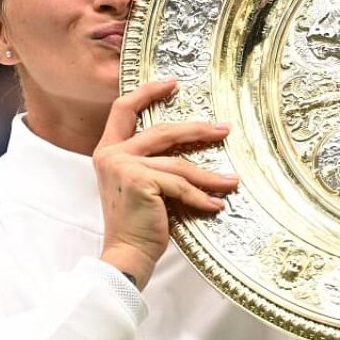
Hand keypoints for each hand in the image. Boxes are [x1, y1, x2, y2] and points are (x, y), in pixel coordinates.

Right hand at [93, 79, 238, 289]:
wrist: (126, 255)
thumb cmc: (137, 224)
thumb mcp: (138, 185)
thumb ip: (150, 162)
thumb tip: (189, 144)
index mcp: (108, 151)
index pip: (123, 109)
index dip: (148, 92)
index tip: (173, 83)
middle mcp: (112, 155)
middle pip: (162, 131)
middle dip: (197, 130)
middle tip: (223, 129)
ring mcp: (124, 166)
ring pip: (178, 162)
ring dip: (209, 174)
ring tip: (232, 181)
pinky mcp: (140, 181)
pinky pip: (181, 185)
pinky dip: (202, 196)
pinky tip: (217, 204)